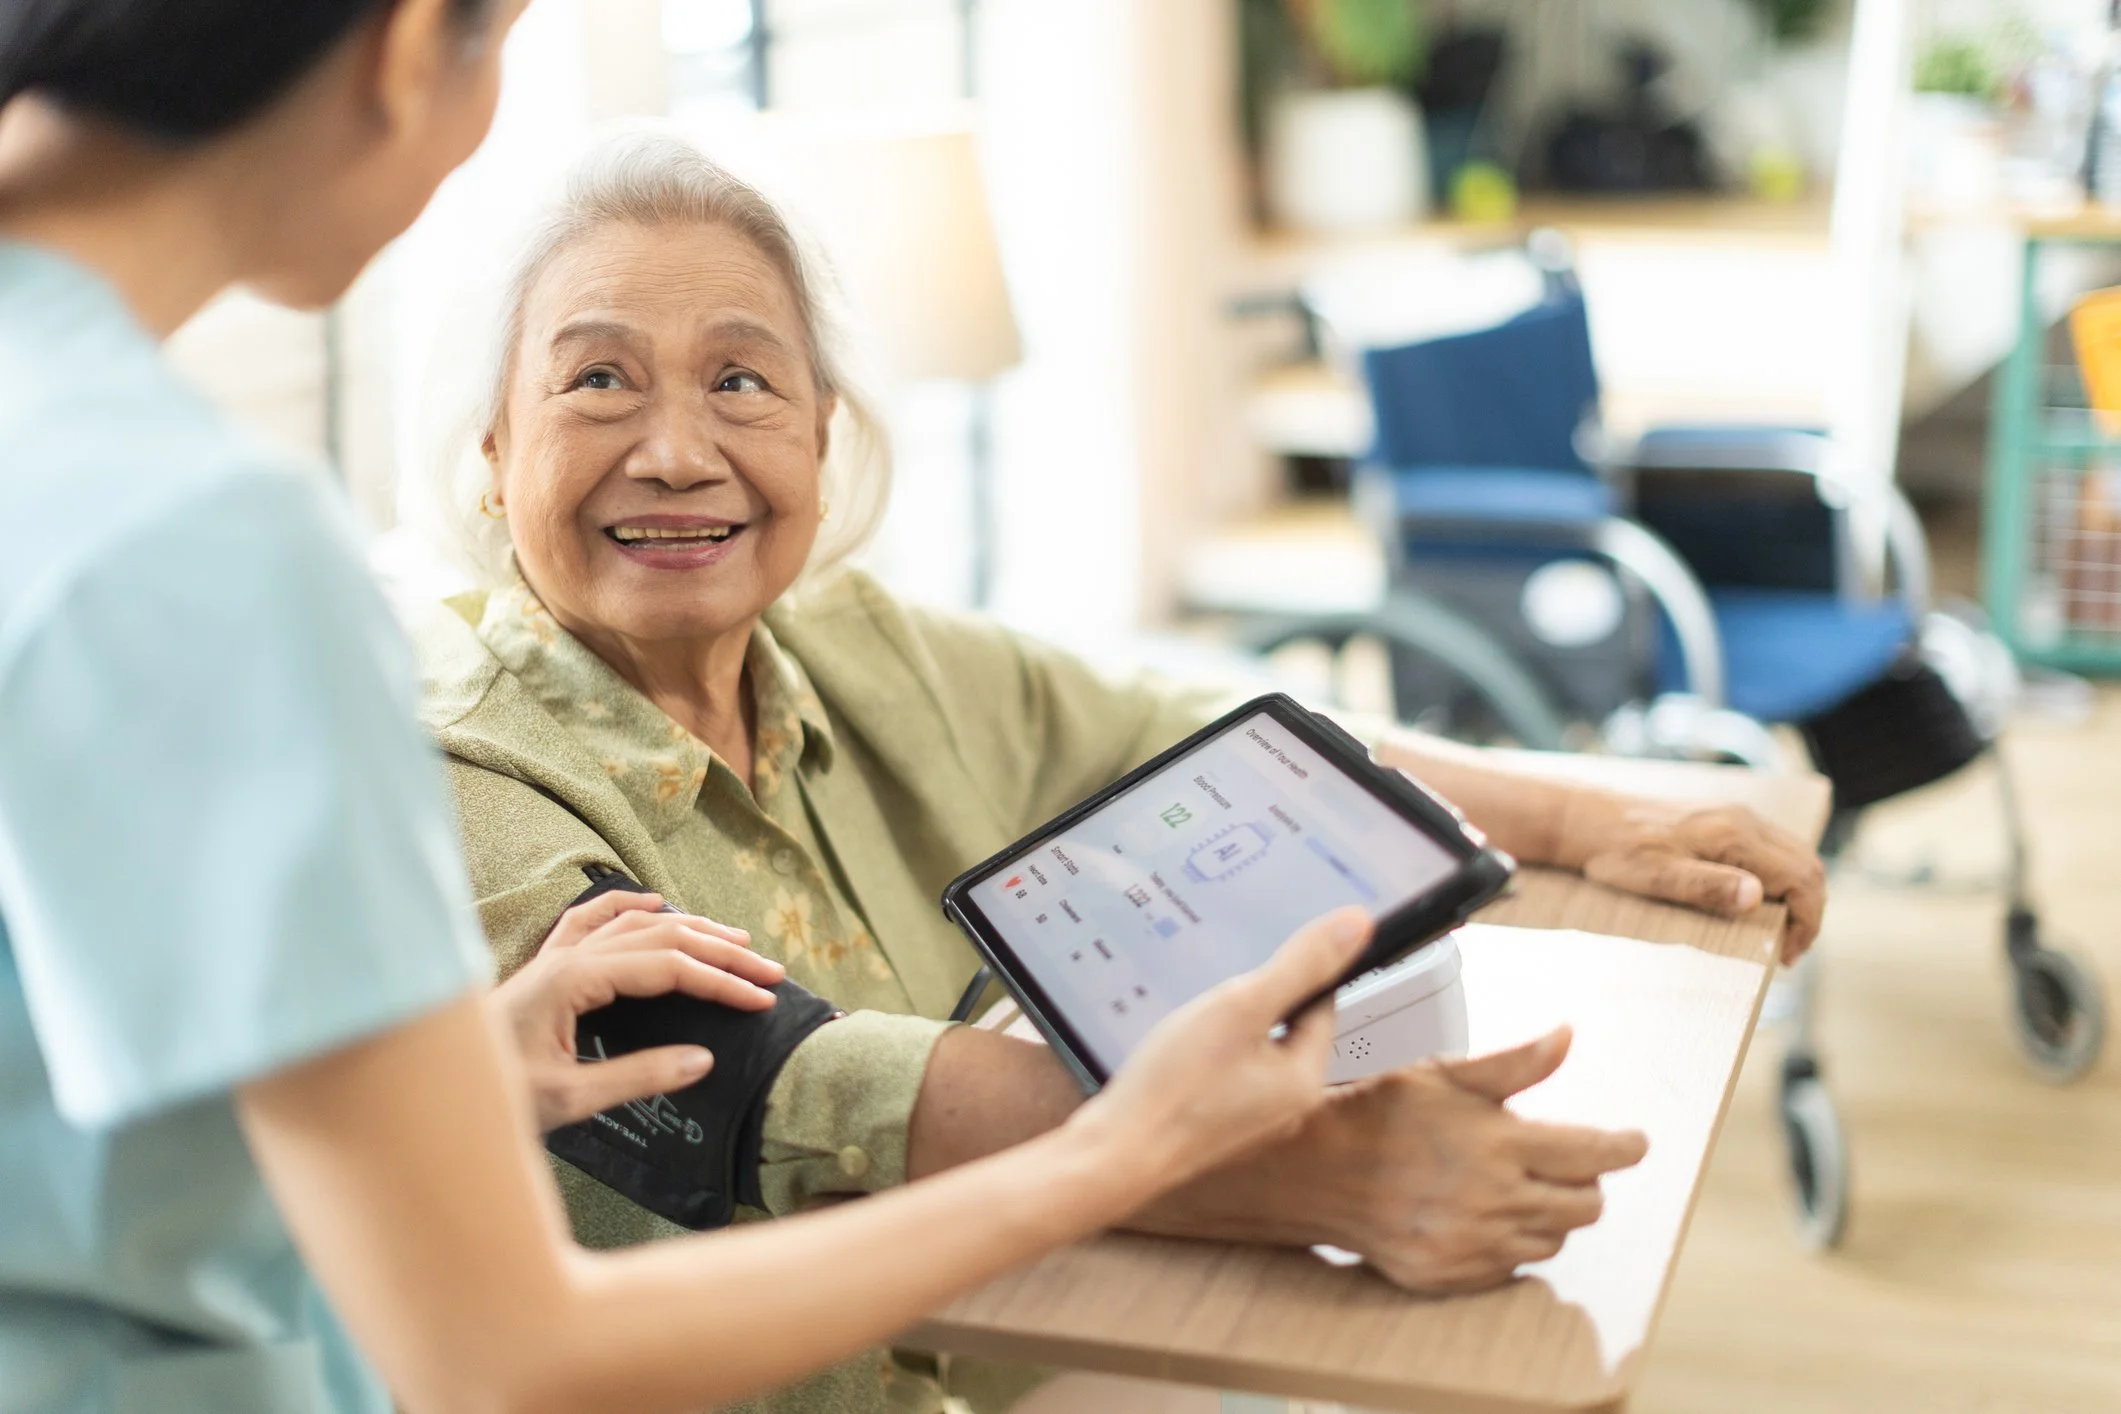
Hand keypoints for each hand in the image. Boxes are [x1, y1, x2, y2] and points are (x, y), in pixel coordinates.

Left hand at [491, 889, 785, 1131]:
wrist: (427, 1087)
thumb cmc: (491, 1098)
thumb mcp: (568, 1098)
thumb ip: (638, 1076)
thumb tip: (704, 1060)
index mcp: (574, 980)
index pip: (668, 967)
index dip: (721, 981)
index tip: (762, 999)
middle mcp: (566, 956)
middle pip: (661, 936)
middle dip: (721, 952)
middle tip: (769, 971)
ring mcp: (553, 956)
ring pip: (634, 922)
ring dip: (689, 928)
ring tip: (734, 940)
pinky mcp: (544, 967)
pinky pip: (592, 919)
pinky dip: (629, 907)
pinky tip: (652, 902)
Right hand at [1069, 907, 1373, 1189]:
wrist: (1116, 1154)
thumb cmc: (1176, 1083)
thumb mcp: (1240, 1007)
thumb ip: (1299, 966)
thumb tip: (1357, 924)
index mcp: (1306, 1081)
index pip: (1321, 1006)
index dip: (1291, 973)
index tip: (1259, 953)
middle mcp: (1288, 1109)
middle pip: (1287, 1031)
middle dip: (1258, 1002)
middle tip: (1217, 987)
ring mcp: (1252, 1124)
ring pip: (1255, 1054)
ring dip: (1232, 1029)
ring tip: (1195, 1017)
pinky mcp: (1218, 1129)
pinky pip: (1228, 1077)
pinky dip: (1211, 1057)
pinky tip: (1179, 1051)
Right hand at [1145, 1028, 1645, 1293]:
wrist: (1311, 1172)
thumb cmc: (1376, 1113)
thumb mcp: (1443, 1073)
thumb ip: (1513, 1063)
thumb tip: (1566, 1037)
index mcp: (1502, 1144)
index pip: (1596, 1154)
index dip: (1625, 1147)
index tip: (1634, 1142)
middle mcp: (1498, 1200)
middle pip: (1587, 1205)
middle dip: (1586, 1180)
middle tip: (1565, 1161)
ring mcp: (1476, 1244)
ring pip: (1554, 1239)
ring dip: (1550, 1213)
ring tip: (1518, 1186)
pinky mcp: (1454, 1275)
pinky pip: (1513, 1266)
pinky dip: (1512, 1241)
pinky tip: (1485, 1214)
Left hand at [1572, 799, 1826, 963]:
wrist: (1588, 819)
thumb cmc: (1619, 852)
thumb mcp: (1659, 877)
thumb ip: (1708, 887)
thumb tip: (1756, 897)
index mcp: (1736, 836)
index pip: (1802, 877)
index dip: (1807, 920)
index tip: (1787, 956)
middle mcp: (1745, 820)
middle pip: (1807, 865)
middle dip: (1809, 912)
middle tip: (1787, 952)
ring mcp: (1736, 817)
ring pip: (1793, 855)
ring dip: (1797, 895)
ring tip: (1777, 933)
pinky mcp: (1724, 820)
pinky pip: (1772, 849)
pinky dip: (1780, 879)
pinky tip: (1757, 902)